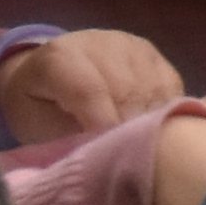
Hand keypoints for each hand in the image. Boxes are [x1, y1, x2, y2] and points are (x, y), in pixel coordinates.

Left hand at [0, 27, 183, 140]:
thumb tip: (105, 153)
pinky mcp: (155, 56)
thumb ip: (66, 136)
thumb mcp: (35, 125)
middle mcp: (101, 43)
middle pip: (128, 90)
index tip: (109, 157)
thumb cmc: (36, 107)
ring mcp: (132, 47)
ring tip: (137, 147)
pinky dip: (164, 113)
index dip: (103, 126)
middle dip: (128, 130)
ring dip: (149, 124)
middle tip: (125, 160)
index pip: (89, 90)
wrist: (42, 74)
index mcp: (59, 57)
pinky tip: (150, 129)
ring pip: (154, 90)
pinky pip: (170, 88)